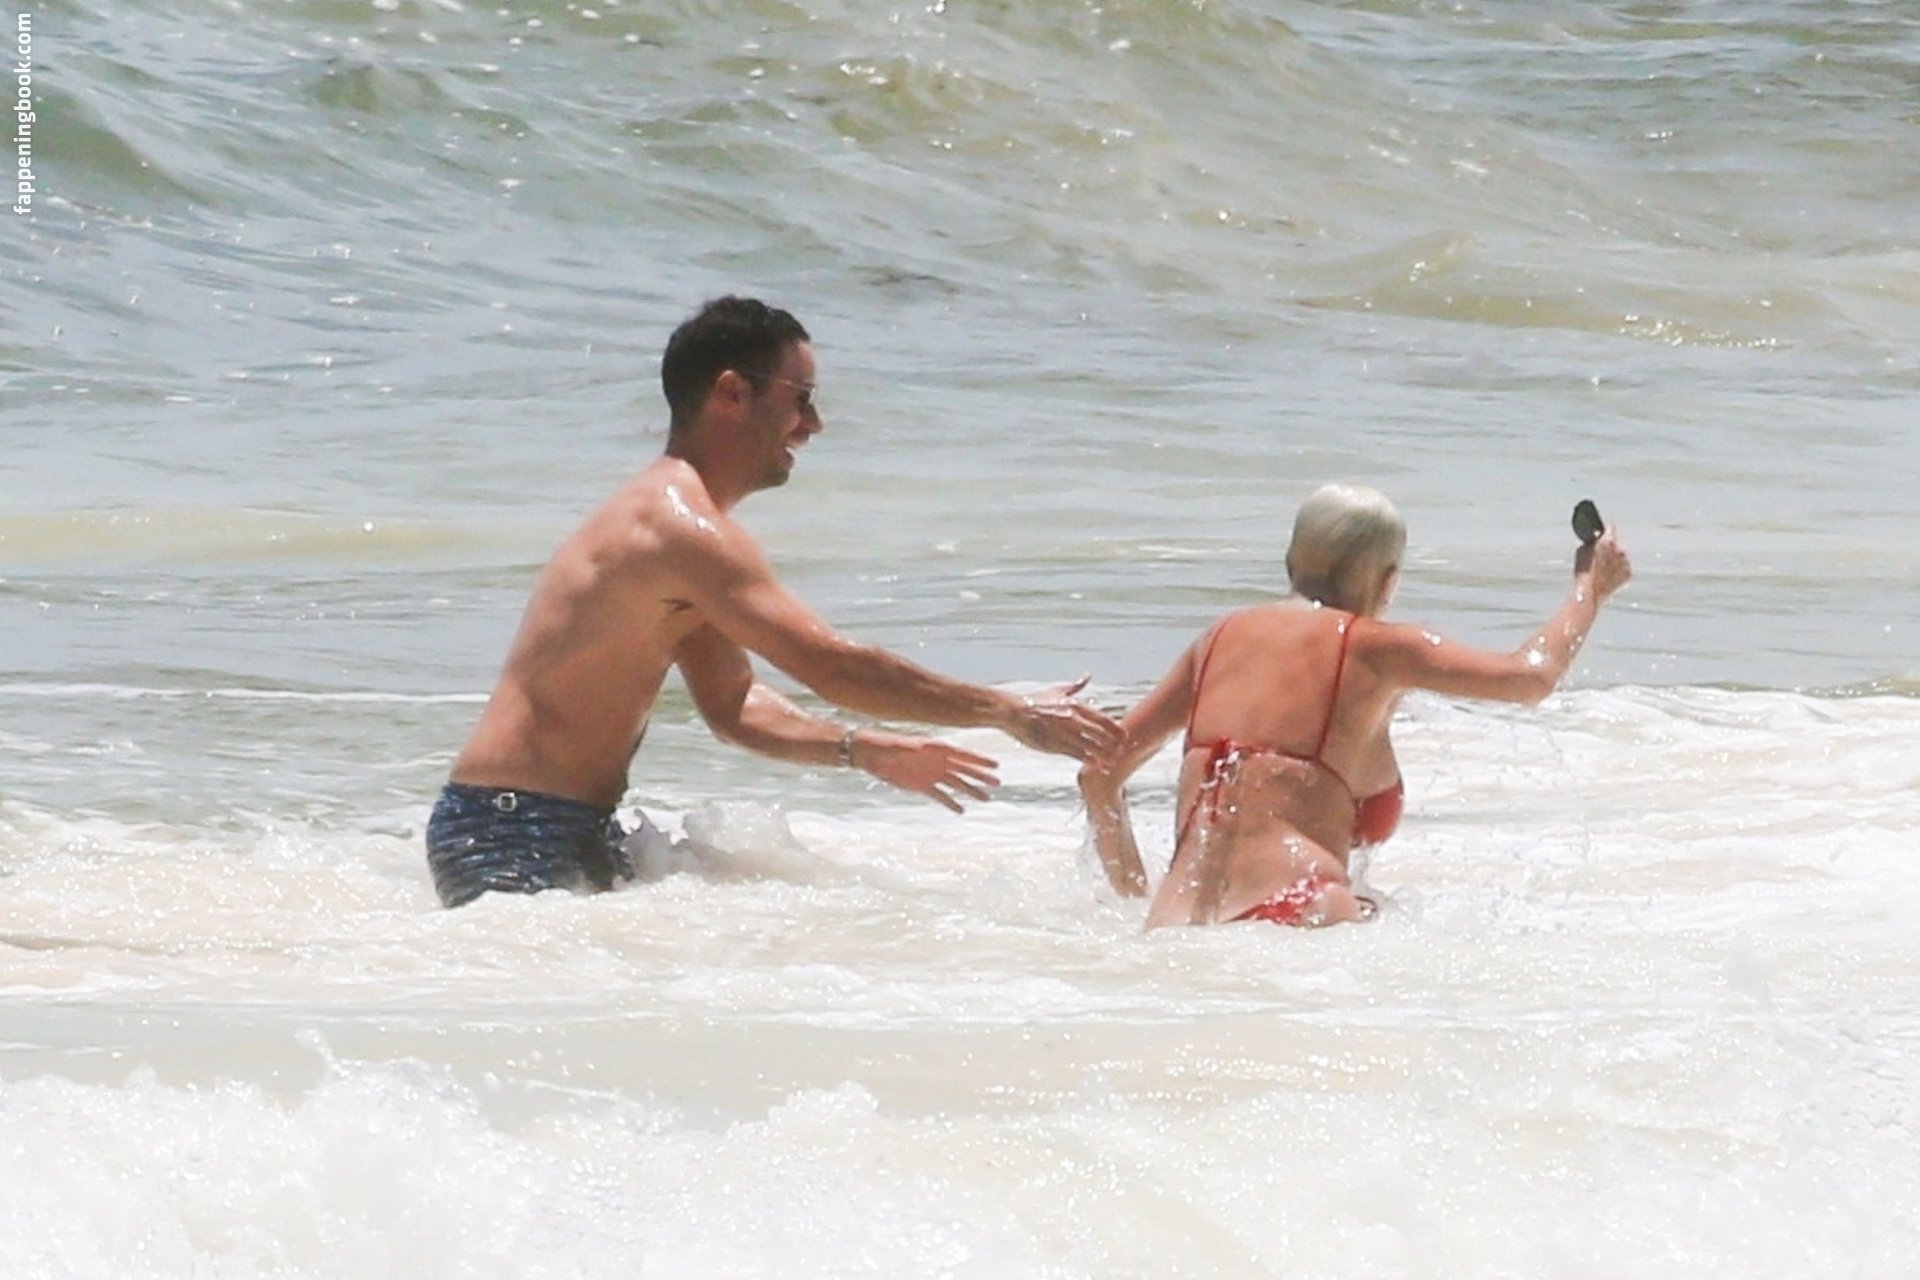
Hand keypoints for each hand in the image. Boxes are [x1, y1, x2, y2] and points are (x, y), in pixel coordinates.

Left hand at [851, 729, 1000, 812]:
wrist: (870, 753)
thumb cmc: (884, 744)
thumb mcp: (897, 744)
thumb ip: (910, 748)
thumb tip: (920, 748)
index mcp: (935, 748)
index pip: (962, 754)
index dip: (979, 760)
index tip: (995, 765)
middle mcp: (937, 761)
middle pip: (964, 770)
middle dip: (980, 776)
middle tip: (998, 783)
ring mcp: (931, 773)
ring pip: (955, 784)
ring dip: (970, 790)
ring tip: (987, 798)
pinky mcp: (921, 786)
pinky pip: (940, 795)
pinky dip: (949, 803)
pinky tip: (961, 810)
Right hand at [1003, 676, 1123, 760]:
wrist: (1013, 712)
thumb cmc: (1034, 701)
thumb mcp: (1057, 690)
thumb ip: (1075, 686)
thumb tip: (1087, 676)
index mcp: (1075, 705)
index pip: (1102, 719)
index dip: (1116, 729)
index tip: (1125, 736)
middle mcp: (1073, 719)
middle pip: (1101, 734)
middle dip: (1114, 744)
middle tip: (1123, 752)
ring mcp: (1065, 733)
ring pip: (1091, 746)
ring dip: (1105, 755)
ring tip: (1113, 763)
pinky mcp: (1055, 744)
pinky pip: (1077, 754)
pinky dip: (1089, 760)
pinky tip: (1097, 766)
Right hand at [1575, 529, 1631, 599]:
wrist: (1590, 592)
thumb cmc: (1583, 572)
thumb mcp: (1582, 550)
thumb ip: (1592, 542)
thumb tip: (1596, 540)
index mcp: (1608, 542)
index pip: (1610, 527)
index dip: (1605, 530)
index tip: (1602, 532)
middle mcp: (1620, 550)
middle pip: (1616, 543)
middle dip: (1609, 547)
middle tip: (1599, 555)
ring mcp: (1626, 562)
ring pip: (1621, 556)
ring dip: (1614, 559)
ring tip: (1602, 568)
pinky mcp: (1628, 573)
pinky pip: (1624, 568)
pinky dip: (1617, 570)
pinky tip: (1607, 575)